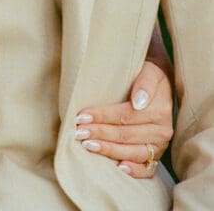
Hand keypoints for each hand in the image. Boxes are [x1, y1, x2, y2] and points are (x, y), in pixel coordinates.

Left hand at [75, 60, 172, 178]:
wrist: (160, 81)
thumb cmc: (148, 74)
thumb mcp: (149, 70)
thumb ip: (145, 83)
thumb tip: (138, 102)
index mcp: (160, 110)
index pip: (126, 116)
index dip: (103, 116)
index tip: (82, 116)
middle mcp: (162, 130)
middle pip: (126, 135)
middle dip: (100, 133)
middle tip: (79, 132)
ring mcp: (159, 145)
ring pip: (132, 152)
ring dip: (109, 150)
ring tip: (88, 146)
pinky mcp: (156, 155)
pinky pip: (148, 169)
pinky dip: (134, 171)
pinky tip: (118, 168)